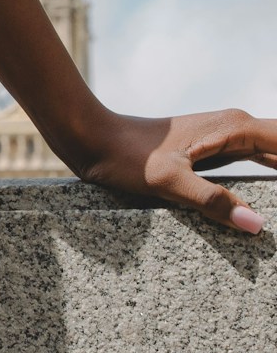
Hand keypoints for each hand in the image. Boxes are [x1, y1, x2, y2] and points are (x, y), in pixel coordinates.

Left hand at [75, 109, 276, 234]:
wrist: (94, 138)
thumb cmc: (126, 157)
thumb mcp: (167, 183)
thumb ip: (213, 202)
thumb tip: (258, 226)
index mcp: (235, 128)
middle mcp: (237, 126)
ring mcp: (227, 136)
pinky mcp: (215, 148)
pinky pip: (259, 160)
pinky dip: (275, 173)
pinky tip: (273, 195)